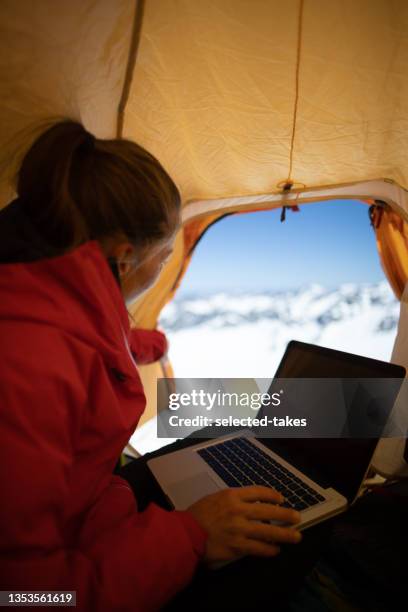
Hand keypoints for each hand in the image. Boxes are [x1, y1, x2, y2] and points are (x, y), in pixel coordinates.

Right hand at [187, 485, 301, 566]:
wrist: (185, 534)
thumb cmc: (197, 516)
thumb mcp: (214, 499)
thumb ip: (232, 501)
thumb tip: (251, 506)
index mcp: (232, 495)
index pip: (259, 492)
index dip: (273, 495)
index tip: (281, 499)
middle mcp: (238, 510)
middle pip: (268, 511)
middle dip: (286, 515)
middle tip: (297, 517)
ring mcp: (239, 529)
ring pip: (268, 531)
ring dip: (284, 535)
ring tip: (295, 537)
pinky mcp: (237, 546)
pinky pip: (258, 548)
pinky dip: (269, 550)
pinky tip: (276, 550)